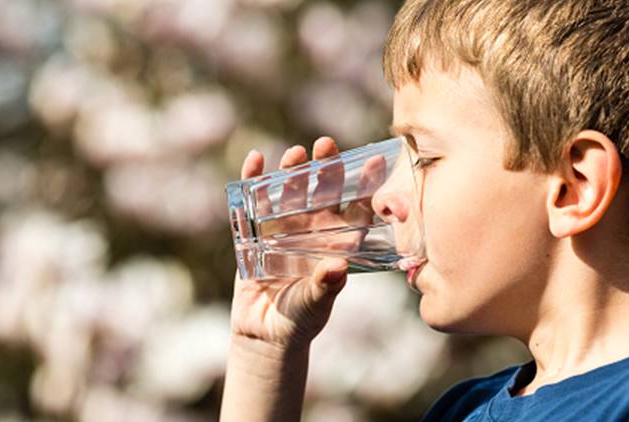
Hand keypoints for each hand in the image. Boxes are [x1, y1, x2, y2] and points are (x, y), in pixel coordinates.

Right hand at [229, 137, 353, 350]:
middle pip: (321, 192)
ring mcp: (284, 228)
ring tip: (295, 153)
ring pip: (290, 192)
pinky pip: (254, 202)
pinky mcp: (255, 232)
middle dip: (325, 168)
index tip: (376, 162)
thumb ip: (325, 288)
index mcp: (337, 243)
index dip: (366, 187)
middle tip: (326, 144)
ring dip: (292, 171)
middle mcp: (314, 230)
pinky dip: (253, 180)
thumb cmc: (300, 320)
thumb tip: (337, 268)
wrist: (265, 332)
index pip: (356, 210)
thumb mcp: (315, 305)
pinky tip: (256, 159)